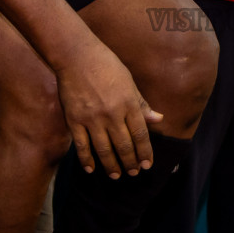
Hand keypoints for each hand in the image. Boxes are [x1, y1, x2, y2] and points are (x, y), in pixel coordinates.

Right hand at [55, 42, 162, 178]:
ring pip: (104, 150)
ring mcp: (92, 119)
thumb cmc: (107, 65)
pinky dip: (87, 159)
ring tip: (116, 176)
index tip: (147, 165)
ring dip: (112, 166)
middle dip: (130, 162)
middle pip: (124, 145)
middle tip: (134, 173)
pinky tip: (91, 169)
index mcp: (128, 104)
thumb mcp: (129, 82)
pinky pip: (82, 146)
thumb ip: (142, 104)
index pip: (140, 134)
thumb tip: (159, 120)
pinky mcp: (74, 120)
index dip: (145, 152)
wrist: (77, 56)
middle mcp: (112, 114)